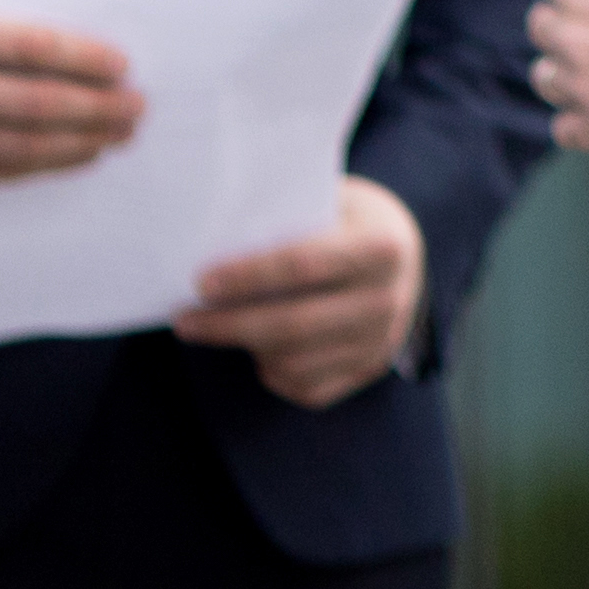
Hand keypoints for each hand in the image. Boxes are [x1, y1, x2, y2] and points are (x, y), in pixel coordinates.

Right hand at [0, 0, 145, 188]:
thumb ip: (21, 26)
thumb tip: (101, 57)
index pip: (31, 47)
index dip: (85, 59)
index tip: (125, 66)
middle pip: (34, 104)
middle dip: (97, 108)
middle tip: (137, 106)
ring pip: (23, 145)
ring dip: (84, 141)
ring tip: (120, 132)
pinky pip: (4, 171)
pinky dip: (51, 163)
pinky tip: (84, 151)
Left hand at [178, 175, 426, 407]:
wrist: (404, 251)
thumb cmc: (347, 219)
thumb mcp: (332, 201)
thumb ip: (286, 217)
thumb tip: (213, 240)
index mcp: (382, 247)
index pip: (305, 266)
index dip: (249, 276)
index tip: (201, 283)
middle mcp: (388, 299)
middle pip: (294, 324)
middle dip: (230, 325)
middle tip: (185, 321)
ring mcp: (381, 341)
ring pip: (295, 361)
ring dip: (247, 348)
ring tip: (217, 329)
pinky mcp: (369, 368)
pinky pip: (306, 387)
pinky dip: (273, 372)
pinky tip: (259, 349)